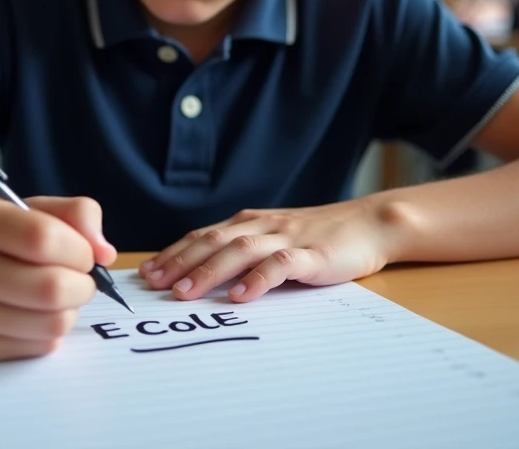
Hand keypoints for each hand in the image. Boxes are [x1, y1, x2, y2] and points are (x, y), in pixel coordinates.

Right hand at [0, 196, 115, 364]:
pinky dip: (50, 330)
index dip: (80, 248)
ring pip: (52, 323)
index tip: (83, 251)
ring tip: (57, 294)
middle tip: (77, 276)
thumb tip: (106, 252)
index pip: (44, 238)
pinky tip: (33, 312)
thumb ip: (74, 214)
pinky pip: (38, 346)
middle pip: (52, 288)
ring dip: (70, 309)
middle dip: (83, 284)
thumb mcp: (21, 207)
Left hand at [139, 198, 404, 302]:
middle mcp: (263, 226)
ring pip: (240, 250)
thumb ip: (246, 254)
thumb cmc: (321, 238)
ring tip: (185, 293)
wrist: (371, 224)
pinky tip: (242, 296)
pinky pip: (281, 264)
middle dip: (180, 262)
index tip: (147, 273)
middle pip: (213, 241)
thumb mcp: (276, 240)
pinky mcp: (313, 254)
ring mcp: (287, 238)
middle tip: (153, 284)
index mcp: (250, 222)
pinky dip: (259, 279)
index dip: (174, 253)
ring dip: (209, 271)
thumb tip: (203, 277)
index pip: (204, 236)